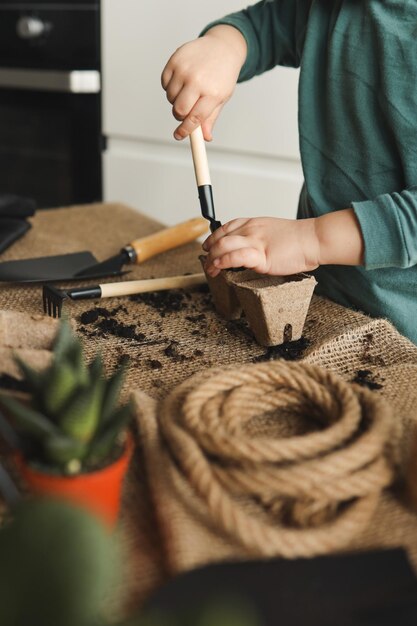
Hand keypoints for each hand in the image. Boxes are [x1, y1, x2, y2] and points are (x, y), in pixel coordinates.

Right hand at [161, 25, 246, 140]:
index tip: (178, 135)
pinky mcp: (175, 60)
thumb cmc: (222, 74)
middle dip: (180, 115)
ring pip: (170, 97)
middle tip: (185, 111)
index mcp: (212, 93)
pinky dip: (170, 87)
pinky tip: (181, 81)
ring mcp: (185, 69)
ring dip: (176, 100)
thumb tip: (205, 137)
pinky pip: (165, 84)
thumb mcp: (221, 98)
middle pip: (179, 110)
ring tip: (187, 91)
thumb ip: (210, 118)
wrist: (222, 47)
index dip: (185, 130)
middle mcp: (198, 80)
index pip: (194, 119)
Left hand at [202, 217, 320, 276]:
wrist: (314, 239)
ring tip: (210, 270)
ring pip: (223, 246)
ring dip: (212, 260)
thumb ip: (259, 238)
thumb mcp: (273, 232)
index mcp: (254, 223)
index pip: (226, 227)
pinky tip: (219, 268)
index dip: (213, 237)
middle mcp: (251, 230)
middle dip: (209, 251)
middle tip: (207, 262)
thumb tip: (250, 250)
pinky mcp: (261, 257)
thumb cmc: (299, 239)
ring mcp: (255, 242)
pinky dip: (223, 262)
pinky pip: (235, 257)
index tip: (207, 246)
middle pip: (221, 237)